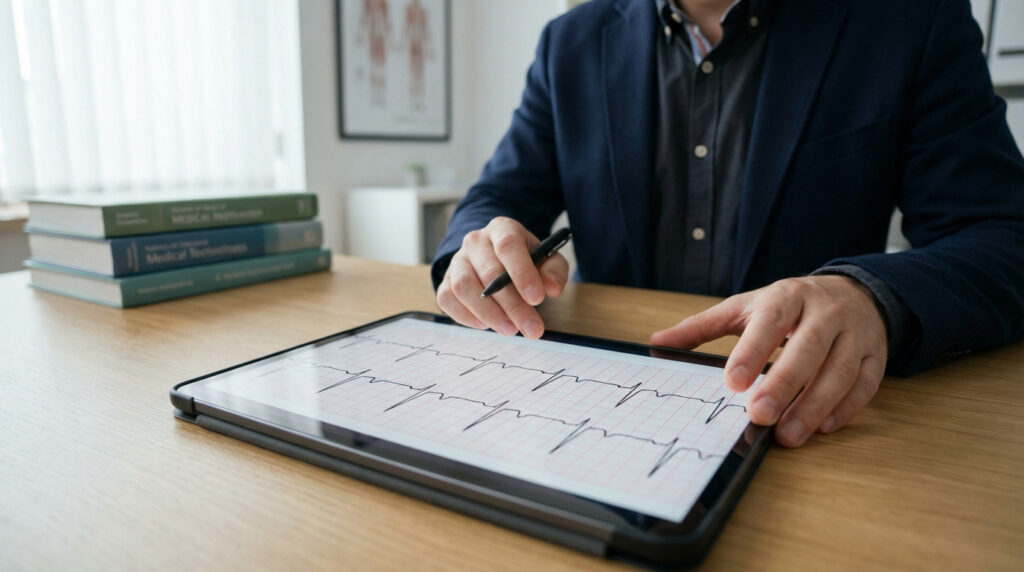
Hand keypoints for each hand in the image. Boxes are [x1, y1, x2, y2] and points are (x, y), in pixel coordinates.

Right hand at [436, 217, 568, 338]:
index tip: (536, 299)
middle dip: (512, 305)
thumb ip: (554, 271)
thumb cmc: (525, 260)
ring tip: (510, 329)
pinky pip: (447, 299)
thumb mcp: (547, 259)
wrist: (498, 258)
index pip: (508, 245)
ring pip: (464, 287)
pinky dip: (465, 316)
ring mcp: (457, 261)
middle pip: (489, 272)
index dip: (522, 272)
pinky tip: (485, 325)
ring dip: (488, 313)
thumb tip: (551, 289)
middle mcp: (476, 242)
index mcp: (503, 229)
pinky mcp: (446, 281)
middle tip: (531, 328)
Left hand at [650, 276, 887, 446]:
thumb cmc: (789, 307)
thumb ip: (703, 327)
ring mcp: (855, 334)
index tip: (732, 382)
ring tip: (788, 434)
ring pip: (839, 370)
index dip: (752, 351)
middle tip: (759, 415)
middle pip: (807, 348)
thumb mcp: (746, 307)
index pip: (770, 322)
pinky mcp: (876, 355)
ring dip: (814, 405)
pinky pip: (865, 384)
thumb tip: (657, 343)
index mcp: (787, 297)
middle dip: (785, 383)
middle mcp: (825, 312)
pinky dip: (845, 408)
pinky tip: (822, 427)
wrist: (854, 293)